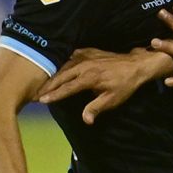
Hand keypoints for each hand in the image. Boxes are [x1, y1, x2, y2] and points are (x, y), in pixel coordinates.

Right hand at [37, 47, 169, 123]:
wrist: (136, 65)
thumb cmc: (125, 85)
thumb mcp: (113, 99)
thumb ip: (96, 107)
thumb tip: (86, 120)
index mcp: (89, 78)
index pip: (67, 88)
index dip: (53, 95)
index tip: (41, 100)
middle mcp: (84, 65)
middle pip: (61, 75)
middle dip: (48, 85)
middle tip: (35, 93)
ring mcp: (86, 56)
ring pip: (64, 66)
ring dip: (53, 74)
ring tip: (43, 83)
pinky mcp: (89, 51)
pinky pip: (71, 57)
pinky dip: (63, 63)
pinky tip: (57, 67)